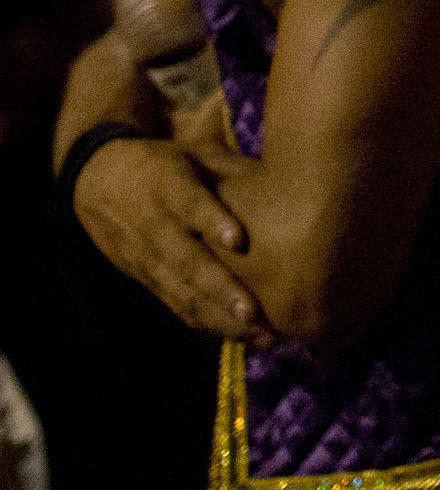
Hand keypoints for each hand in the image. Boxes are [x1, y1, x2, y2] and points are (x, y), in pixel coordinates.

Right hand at [73, 137, 259, 338]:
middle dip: (220, 288)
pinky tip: (239, 336)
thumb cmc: (164, 162)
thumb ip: (233, 166)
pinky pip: (175, 303)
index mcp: (168, 186)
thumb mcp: (192, 153)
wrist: (98, 180)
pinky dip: (205, 322)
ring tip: (259, 335)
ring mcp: (147, 257)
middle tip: (253, 312)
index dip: (212, 221)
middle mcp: (155, 225)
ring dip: (219, 316)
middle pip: (187, 260)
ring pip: (181, 291)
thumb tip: (293, 173)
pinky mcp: (145, 277)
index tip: (239, 240)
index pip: (189, 203)